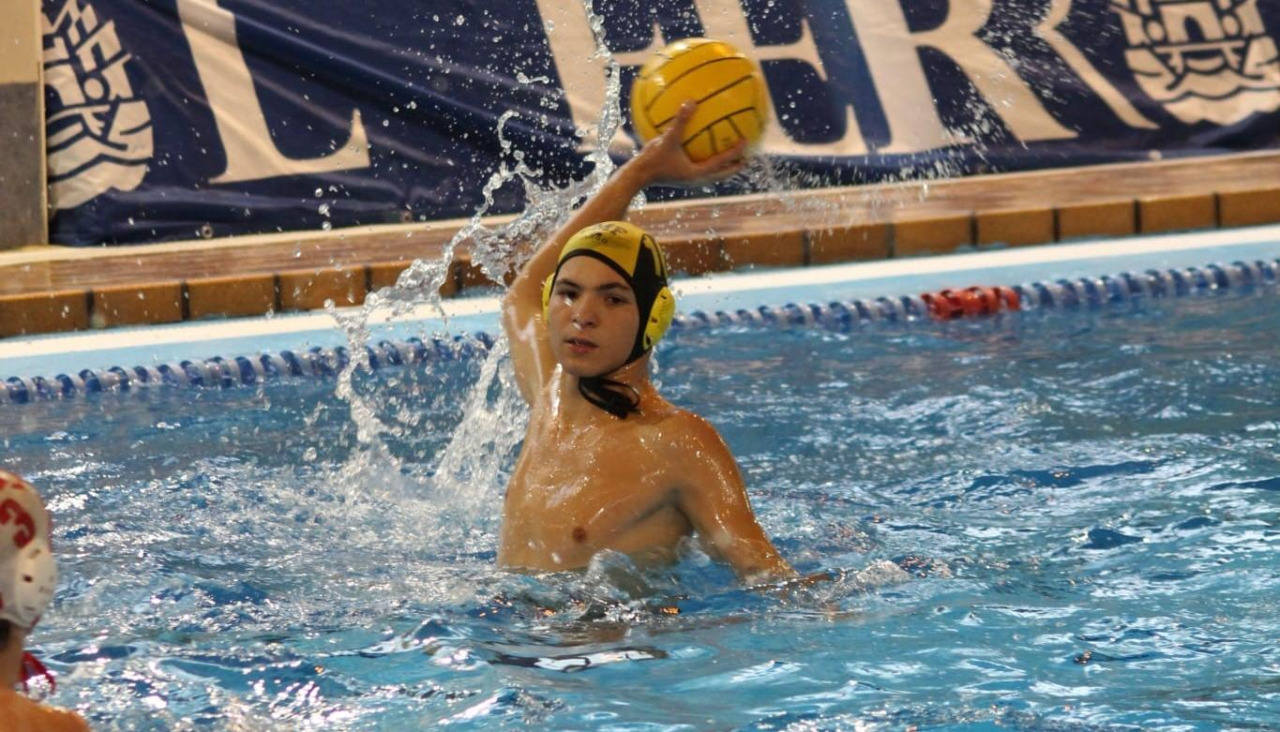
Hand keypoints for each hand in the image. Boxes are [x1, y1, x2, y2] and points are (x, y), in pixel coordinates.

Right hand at [631, 102, 749, 185]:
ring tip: (732, 158)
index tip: (747, 142)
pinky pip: (700, 169)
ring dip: (723, 166)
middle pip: (722, 174)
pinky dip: (707, 161)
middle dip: (735, 166)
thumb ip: (680, 121)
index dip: (735, 152)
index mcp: (697, 173)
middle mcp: (696, 179)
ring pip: (713, 174)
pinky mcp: (682, 178)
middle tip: (747, 158)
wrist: (637, 177)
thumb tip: (691, 101)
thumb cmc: (652, 160)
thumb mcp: (667, 139)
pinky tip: (703, 151)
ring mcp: (689, 180)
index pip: (722, 162)